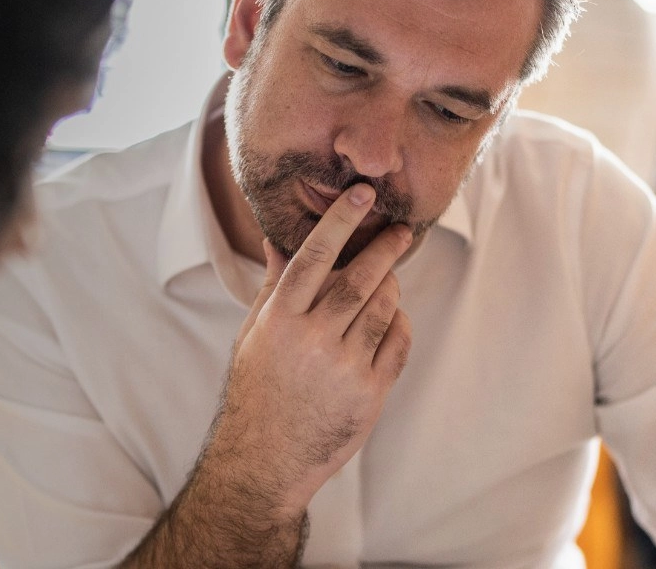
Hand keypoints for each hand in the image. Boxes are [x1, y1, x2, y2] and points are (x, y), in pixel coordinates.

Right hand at [208, 183, 414, 516]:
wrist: (265, 459)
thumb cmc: (256, 391)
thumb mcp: (254, 335)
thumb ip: (273, 286)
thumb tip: (276, 241)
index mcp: (279, 320)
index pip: (314, 256)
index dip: (340, 221)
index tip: (363, 195)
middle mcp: (312, 340)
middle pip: (359, 279)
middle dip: (384, 248)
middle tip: (401, 230)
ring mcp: (344, 367)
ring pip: (385, 308)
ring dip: (392, 288)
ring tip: (388, 280)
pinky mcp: (370, 393)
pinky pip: (398, 343)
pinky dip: (400, 324)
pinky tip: (391, 320)